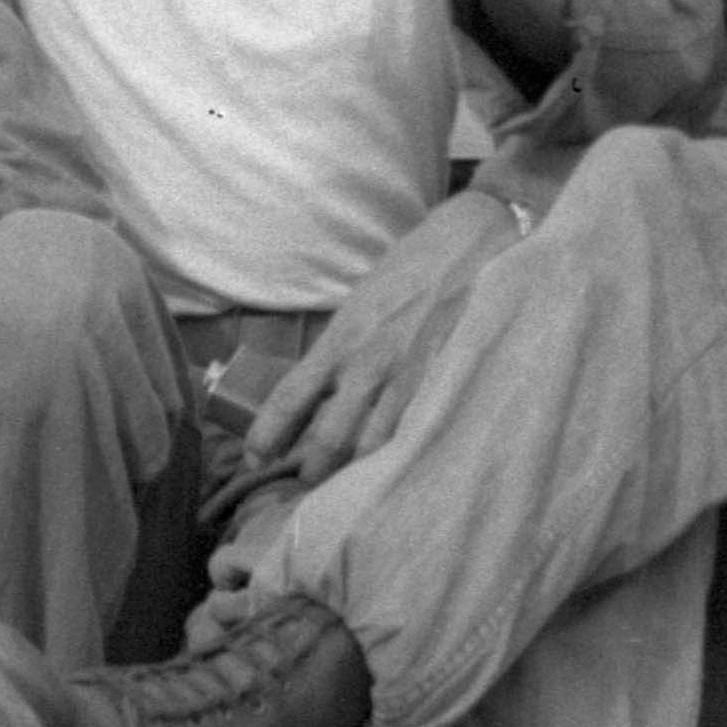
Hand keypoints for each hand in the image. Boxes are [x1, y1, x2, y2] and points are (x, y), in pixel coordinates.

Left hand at [242, 190, 523, 488]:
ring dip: (356, 471)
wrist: (472, 241)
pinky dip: (400, 456)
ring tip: (349, 485)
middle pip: (329, 437)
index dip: (267, 435)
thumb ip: (344, 346)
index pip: (291, 396)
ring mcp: (408, 376)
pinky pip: (415, 434)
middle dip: (313, 470)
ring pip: (372, 446)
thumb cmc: (414, 267)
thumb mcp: (363, 301)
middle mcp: (368, 362)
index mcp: (341, 337)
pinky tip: (397, 469)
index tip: (254, 460)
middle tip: (308, 482)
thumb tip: (323, 388)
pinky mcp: (444, 383)